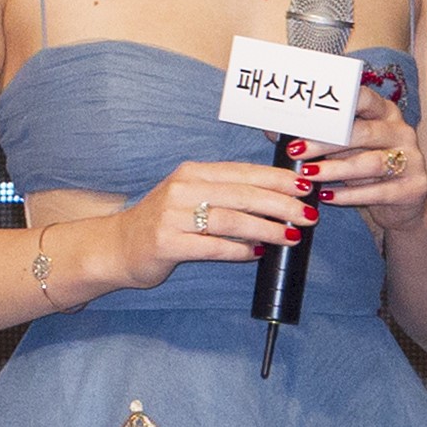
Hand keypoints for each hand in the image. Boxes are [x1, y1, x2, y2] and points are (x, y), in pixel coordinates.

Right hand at [111, 158, 307, 285]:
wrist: (117, 246)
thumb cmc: (165, 224)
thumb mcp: (191, 198)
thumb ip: (226, 195)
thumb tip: (275, 200)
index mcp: (193, 173)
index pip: (243, 172)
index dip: (277, 179)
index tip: (305, 187)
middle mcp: (183, 189)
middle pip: (243, 194)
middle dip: (281, 204)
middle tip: (309, 214)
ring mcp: (173, 216)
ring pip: (231, 220)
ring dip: (266, 229)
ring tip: (290, 236)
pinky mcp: (167, 243)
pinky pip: (212, 247)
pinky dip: (239, 251)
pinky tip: (257, 254)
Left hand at [290, 84, 426, 237]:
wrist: (404, 206)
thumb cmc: (366, 171)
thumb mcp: (345, 150)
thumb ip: (319, 137)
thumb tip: (272, 128)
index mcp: (385, 112)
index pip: (363, 97)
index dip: (336, 104)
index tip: (306, 114)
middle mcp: (402, 131)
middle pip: (362, 132)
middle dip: (325, 141)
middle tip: (296, 150)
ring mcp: (412, 159)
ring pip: (369, 163)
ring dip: (334, 170)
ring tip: (308, 175)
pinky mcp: (414, 187)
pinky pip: (377, 191)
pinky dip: (349, 195)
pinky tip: (326, 196)